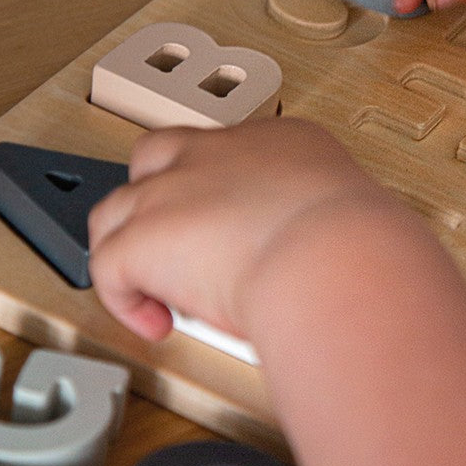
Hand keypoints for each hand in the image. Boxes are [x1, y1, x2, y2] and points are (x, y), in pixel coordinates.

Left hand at [88, 118, 384, 343]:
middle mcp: (220, 155)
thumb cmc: (358, 247)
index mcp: (283, 142)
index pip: (233, 154)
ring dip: (129, 247)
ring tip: (154, 286)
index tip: (239, 229)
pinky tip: (157, 322)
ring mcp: (174, 191)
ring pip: (117, 209)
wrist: (336, 258)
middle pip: (158, 158)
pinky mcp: (142, 238)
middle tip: (180, 241)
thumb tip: (329, 261)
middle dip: (157, 196)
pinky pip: (107, 267)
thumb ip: (326, 228)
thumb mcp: (352, 218)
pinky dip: (126, 301)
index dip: (223, 194)